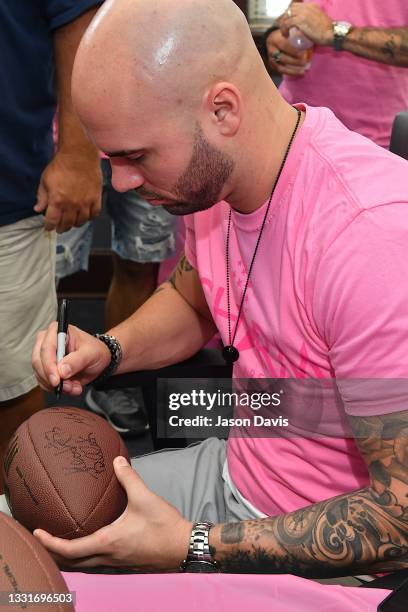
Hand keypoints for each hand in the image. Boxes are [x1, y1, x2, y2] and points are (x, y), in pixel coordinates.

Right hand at [32, 323, 110, 394]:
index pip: (47, 348)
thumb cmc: (94, 350)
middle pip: (38, 362)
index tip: (57, 380)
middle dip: (52, 378)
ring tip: (74, 387)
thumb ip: (77, 360)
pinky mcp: (45, 369)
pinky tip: (71, 387)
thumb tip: (62, 371)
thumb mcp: (91, 353)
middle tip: (68, 387)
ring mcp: (44, 356)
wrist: (97, 360)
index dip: (49, 365)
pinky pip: (44, 382)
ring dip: (57, 386)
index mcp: (57, 331)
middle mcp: (46, 341)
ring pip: (40, 374)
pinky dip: (57, 389)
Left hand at [34, 150, 101, 232]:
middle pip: (67, 224)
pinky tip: (85, 216)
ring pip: (81, 221)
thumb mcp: (45, 180)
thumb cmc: (60, 166)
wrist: (79, 156)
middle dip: (62, 228)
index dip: (49, 227)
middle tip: (60, 228)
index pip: (52, 221)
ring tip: (72, 223)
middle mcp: (71, 205)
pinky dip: (89, 217)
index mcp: (57, 201)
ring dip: (75, 224)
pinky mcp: (96, 199)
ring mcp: (85, 203)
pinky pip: (94, 214)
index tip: (49, 228)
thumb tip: (38, 210)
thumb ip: (41, 197)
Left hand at [34, 457, 192, 570]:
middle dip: (54, 553)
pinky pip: (97, 562)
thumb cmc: (164, 526)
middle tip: (43, 539)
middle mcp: (108, 556)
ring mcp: (116, 562)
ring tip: (59, 541)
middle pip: (73, 562)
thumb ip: (128, 478)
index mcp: (108, 542)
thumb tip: (116, 461)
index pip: (70, 549)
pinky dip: (84, 555)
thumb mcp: (144, 498)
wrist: (182, 546)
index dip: (51, 542)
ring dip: (68, 556)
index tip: (38, 533)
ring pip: (84, 564)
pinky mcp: (124, 561)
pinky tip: (89, 542)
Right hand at [266, 28, 310, 75]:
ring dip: (293, 70)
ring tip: (303, 71)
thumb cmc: (285, 35)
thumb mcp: (289, 31)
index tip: (303, 53)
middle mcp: (272, 50)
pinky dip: (291, 73)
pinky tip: (300, 73)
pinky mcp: (273, 66)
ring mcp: (271, 59)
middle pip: (283, 58)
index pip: (284, 45)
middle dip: (294, 61)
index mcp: (276, 39)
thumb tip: (310, 37)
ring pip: (281, 67)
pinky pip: (282, 71)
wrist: (273, 40)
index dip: (293, 50)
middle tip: (305, 62)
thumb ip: (297, 33)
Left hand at [280, 2, 333, 46]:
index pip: (296, 6)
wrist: (331, 33)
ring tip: (285, 32)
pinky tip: (286, 35)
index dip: (290, 14)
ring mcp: (303, 13)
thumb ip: (311, 19)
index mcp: (311, 5)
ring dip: (284, 24)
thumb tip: (305, 25)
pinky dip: (284, 29)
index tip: (288, 22)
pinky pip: (287, 23)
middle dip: (285, 18)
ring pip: (287, 15)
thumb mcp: (318, 20)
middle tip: (285, 27)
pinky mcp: (300, 20)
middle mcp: (306, 7)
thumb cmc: (327, 31)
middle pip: (290, 9)